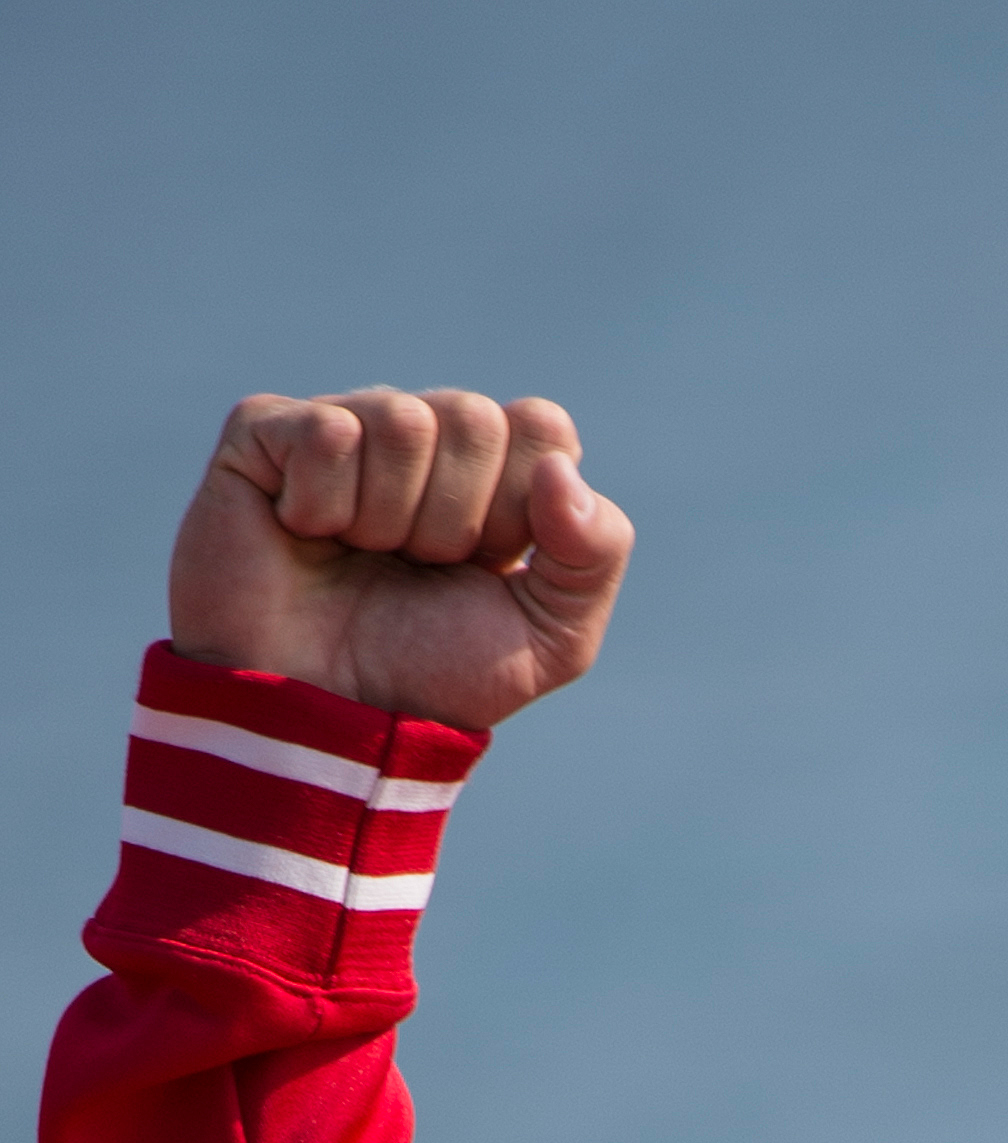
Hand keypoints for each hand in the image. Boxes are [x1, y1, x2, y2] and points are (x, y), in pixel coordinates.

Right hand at [166, 391, 630, 730]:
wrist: (335, 716)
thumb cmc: (437, 675)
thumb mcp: (553, 639)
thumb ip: (596, 555)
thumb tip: (563, 469)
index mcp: (493, 471)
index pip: (542, 426)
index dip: (523, 507)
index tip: (489, 565)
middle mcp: (420, 435)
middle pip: (474, 418)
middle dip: (456, 519)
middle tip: (419, 567)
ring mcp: (344, 425)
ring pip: (402, 420)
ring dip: (390, 518)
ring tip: (361, 557)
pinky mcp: (266, 431)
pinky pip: (326, 433)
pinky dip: (324, 506)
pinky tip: (304, 535)